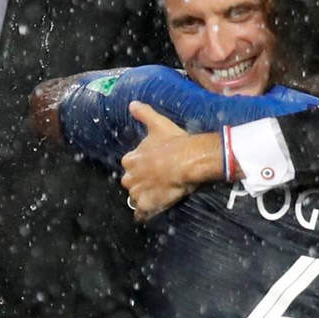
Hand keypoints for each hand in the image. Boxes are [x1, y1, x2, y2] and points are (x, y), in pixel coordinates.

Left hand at [121, 101, 221, 220]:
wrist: (189, 161)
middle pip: (130, 182)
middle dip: (139, 182)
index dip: (140, 165)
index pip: (130, 164)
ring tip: (157, 195)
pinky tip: (149, 214)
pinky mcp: (149, 205)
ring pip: (135, 197)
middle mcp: (131, 177)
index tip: (150, 164)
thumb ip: (144, 113)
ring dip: (143, 197)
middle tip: (156, 180)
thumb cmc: (174, 142)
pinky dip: (144, 214)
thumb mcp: (158, 124)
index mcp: (131, 159)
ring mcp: (139, 193)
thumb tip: (132, 103)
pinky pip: (141, 214)